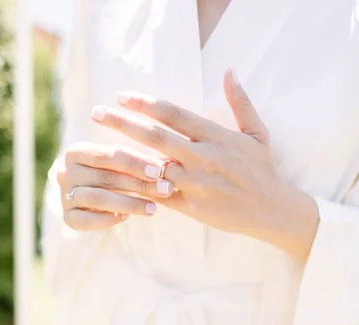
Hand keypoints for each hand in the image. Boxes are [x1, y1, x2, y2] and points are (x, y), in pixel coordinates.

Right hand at [57, 142, 173, 230]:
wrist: (90, 198)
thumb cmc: (115, 174)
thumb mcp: (124, 164)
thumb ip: (139, 163)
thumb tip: (168, 166)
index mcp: (77, 151)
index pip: (108, 155)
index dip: (135, 163)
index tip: (159, 171)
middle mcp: (65, 172)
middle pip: (105, 177)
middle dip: (138, 184)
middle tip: (164, 190)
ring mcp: (64, 196)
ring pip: (98, 199)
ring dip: (129, 203)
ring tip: (153, 209)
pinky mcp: (68, 217)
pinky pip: (87, 221)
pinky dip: (108, 219)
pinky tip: (126, 218)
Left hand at [91, 69, 318, 259]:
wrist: (271, 210)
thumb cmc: (262, 170)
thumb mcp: (257, 133)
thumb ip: (240, 102)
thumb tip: (229, 70)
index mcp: (216, 136)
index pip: (173, 114)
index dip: (145, 103)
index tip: (121, 95)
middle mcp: (202, 158)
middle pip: (155, 136)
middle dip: (123, 123)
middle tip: (97, 112)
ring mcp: (196, 184)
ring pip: (152, 168)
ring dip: (123, 157)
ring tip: (97, 148)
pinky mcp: (192, 207)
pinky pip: (159, 196)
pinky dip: (138, 189)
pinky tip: (116, 182)